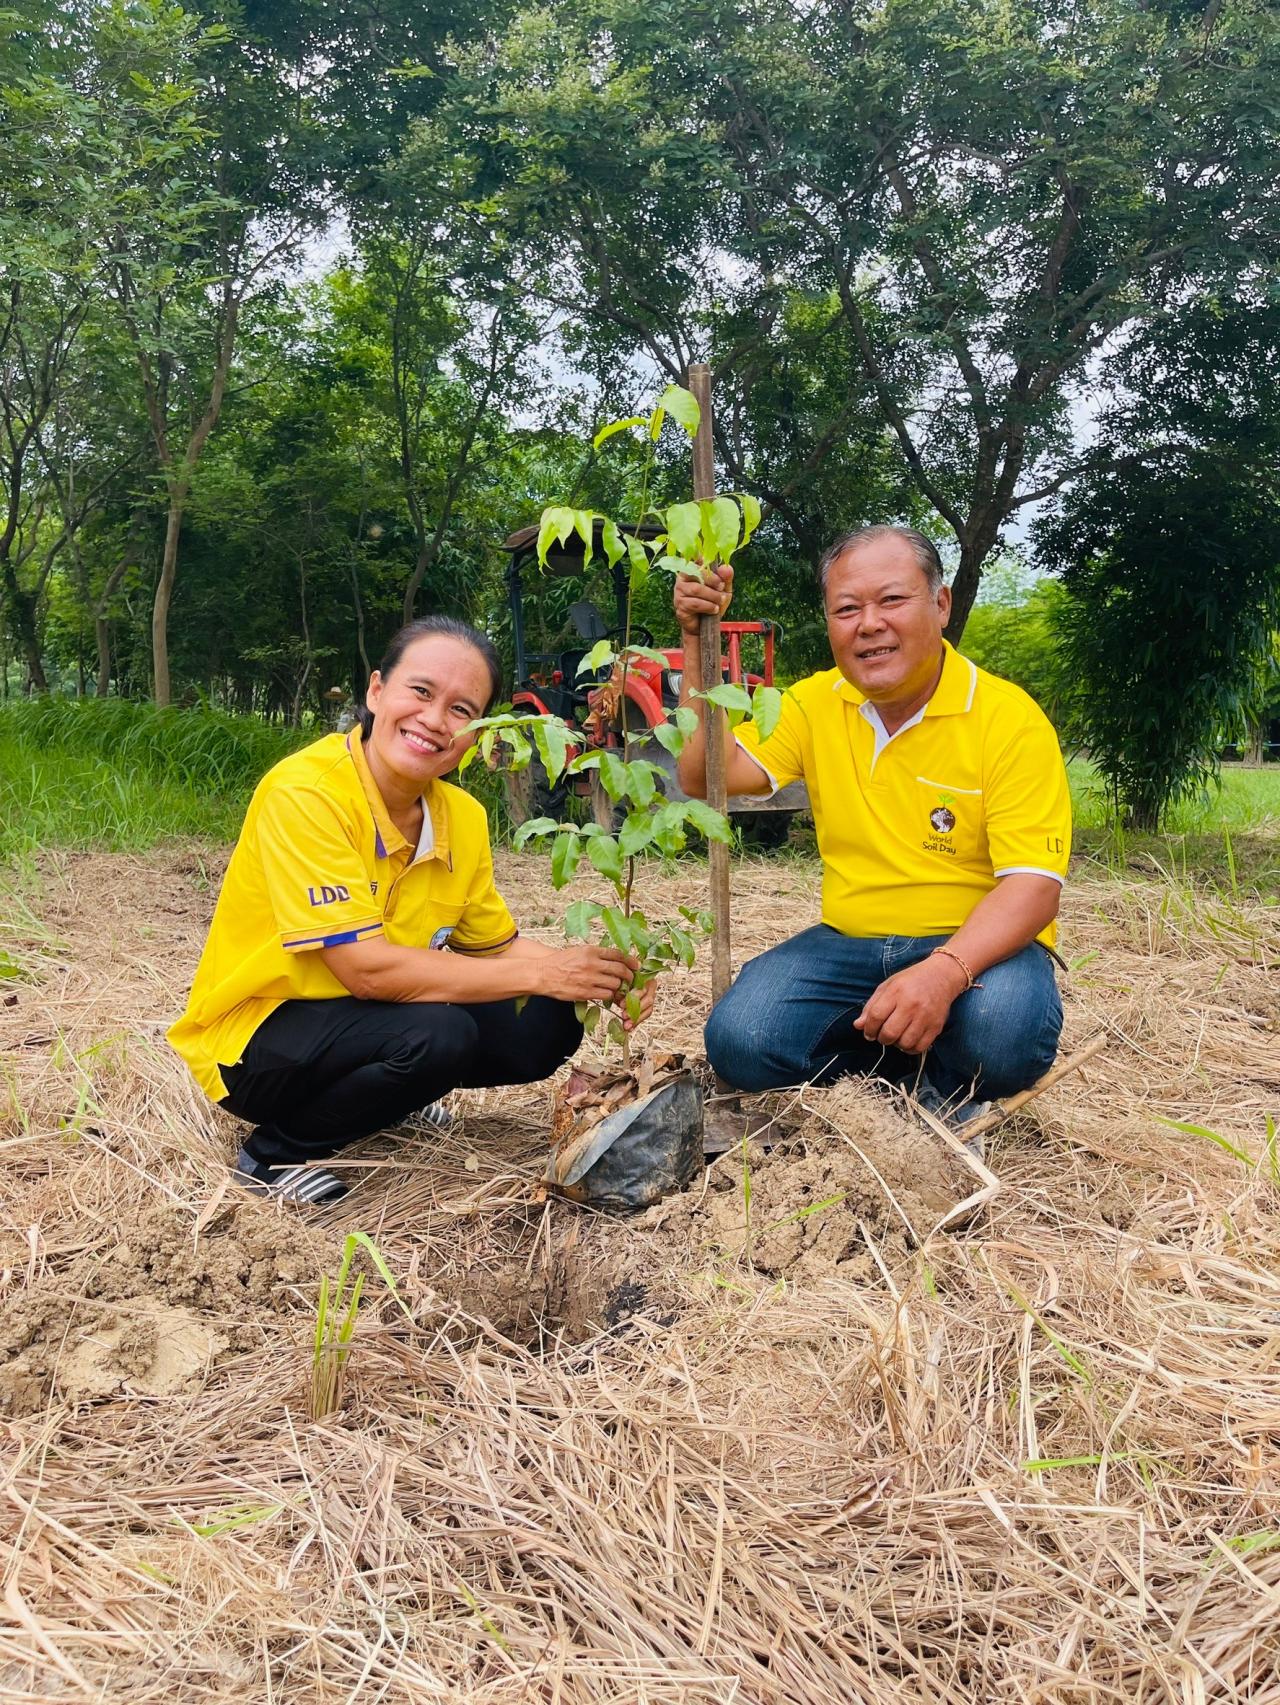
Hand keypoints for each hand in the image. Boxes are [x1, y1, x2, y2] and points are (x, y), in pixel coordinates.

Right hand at [546, 945, 636, 1002]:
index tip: (636, 965)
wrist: (543, 974)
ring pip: (615, 984)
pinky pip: (606, 995)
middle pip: (620, 970)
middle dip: (629, 976)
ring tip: (619, 988)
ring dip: (620, 987)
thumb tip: (616, 958)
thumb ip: (596, 954)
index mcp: (591, 951)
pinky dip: (610, 995)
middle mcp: (591, 964)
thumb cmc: (561, 962)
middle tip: (631, 979)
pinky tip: (608, 994)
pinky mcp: (585, 992)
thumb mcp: (579, 951)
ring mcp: (589, 979)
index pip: (617, 954)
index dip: (630, 961)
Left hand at [613, 974, 657, 1032]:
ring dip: (637, 1019)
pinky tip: (630, 1028)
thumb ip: (620, 989)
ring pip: (648, 1009)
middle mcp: (651, 987)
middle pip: (648, 1000)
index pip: (643, 988)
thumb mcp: (619, 983)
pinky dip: (637, 1022)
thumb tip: (619, 996)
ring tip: (626, 1025)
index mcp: (645, 978)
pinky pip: (645, 1015)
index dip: (633, 997)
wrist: (623, 983)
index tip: (621, 1004)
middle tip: (624, 1016)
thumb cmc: (622, 981)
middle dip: (636, 1010)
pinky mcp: (648, 1007)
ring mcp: (651, 997)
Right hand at [673, 562, 732, 634]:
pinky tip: (714, 610)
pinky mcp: (680, 605)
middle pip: (695, 572)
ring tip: (720, 601)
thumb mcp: (723, 590)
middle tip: (722, 587)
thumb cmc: (712, 603)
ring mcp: (679, 592)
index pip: (693, 558)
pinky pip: (694, 603)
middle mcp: (682, 579)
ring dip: (712, 596)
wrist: (705, 626)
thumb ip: (726, 578)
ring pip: (696, 589)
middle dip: (712, 580)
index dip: (700, 557)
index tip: (708, 560)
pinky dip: (708, 606)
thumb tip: (726, 567)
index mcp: (692, 570)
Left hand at [853, 955, 967, 1053]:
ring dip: (896, 1044)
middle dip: (881, 1038)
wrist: (942, 976)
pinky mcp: (936, 1027)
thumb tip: (858, 1026)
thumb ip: (871, 1006)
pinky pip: (919, 1047)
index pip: (876, 1016)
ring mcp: (925, 1017)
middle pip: (889, 1033)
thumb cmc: (911, 980)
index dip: (868, 1028)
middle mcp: (911, 1005)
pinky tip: (907, 1039)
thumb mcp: (888, 986)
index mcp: (896, 992)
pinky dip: (910, 1048)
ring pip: (904, 1043)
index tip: (868, 1032)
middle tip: (882, 1035)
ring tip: (896, 1035)